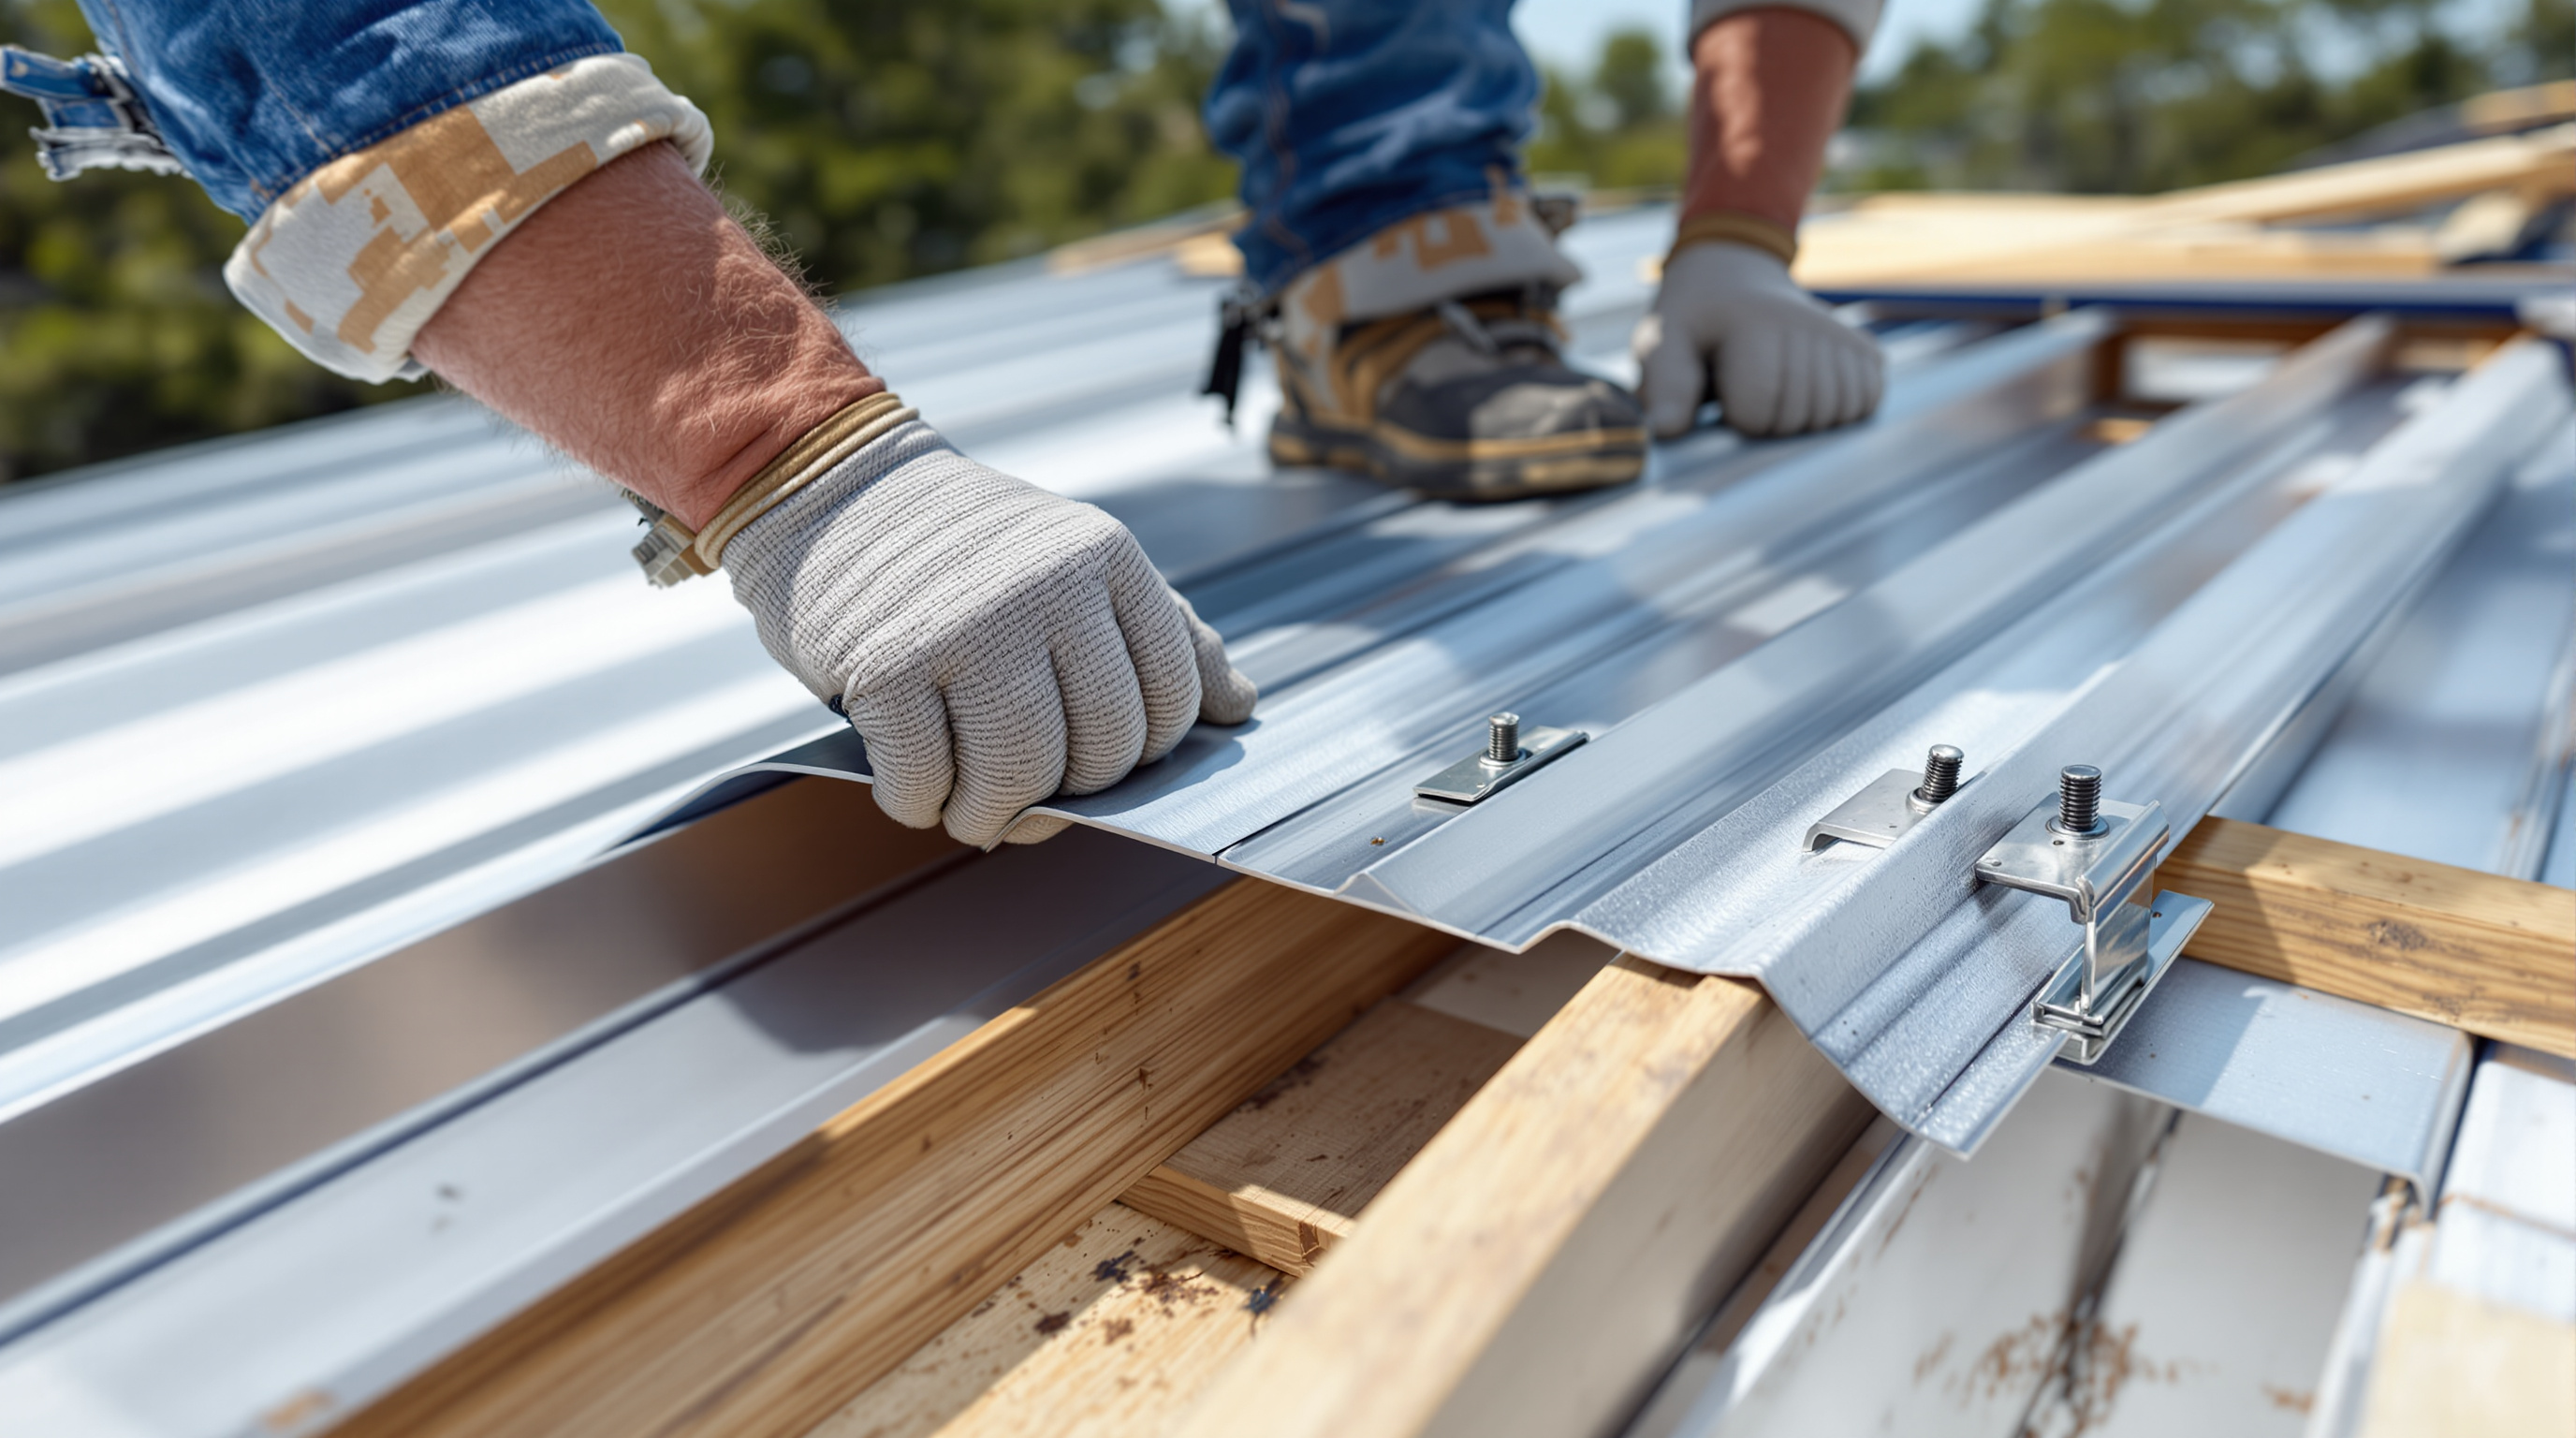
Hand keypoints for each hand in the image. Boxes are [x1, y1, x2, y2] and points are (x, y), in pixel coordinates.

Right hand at [724, 421, 1256, 845]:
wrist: (831, 484)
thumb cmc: (963, 546)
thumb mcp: (1079, 560)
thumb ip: (1162, 630)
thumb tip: (1238, 706)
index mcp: (1107, 560)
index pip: (1169, 702)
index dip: (1136, 754)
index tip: (1090, 753)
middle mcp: (1046, 591)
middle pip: (1099, 751)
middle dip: (1066, 794)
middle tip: (1024, 790)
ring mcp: (966, 629)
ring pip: (1018, 778)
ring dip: (991, 815)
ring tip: (969, 802)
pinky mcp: (886, 667)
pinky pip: (927, 785)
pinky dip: (921, 804)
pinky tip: (913, 780)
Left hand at [1632, 240, 1883, 439]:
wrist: (1733, 279)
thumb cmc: (1694, 319)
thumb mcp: (1663, 342)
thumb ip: (1666, 386)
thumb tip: (1665, 431)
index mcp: (1753, 323)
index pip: (1758, 407)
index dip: (1736, 416)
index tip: (1723, 394)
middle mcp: (1806, 323)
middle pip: (1797, 416)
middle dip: (1768, 422)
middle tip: (1748, 392)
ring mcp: (1840, 334)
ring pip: (1835, 413)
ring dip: (1804, 419)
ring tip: (1777, 391)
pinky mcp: (1863, 348)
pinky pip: (1866, 401)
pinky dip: (1842, 410)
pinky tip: (1810, 392)